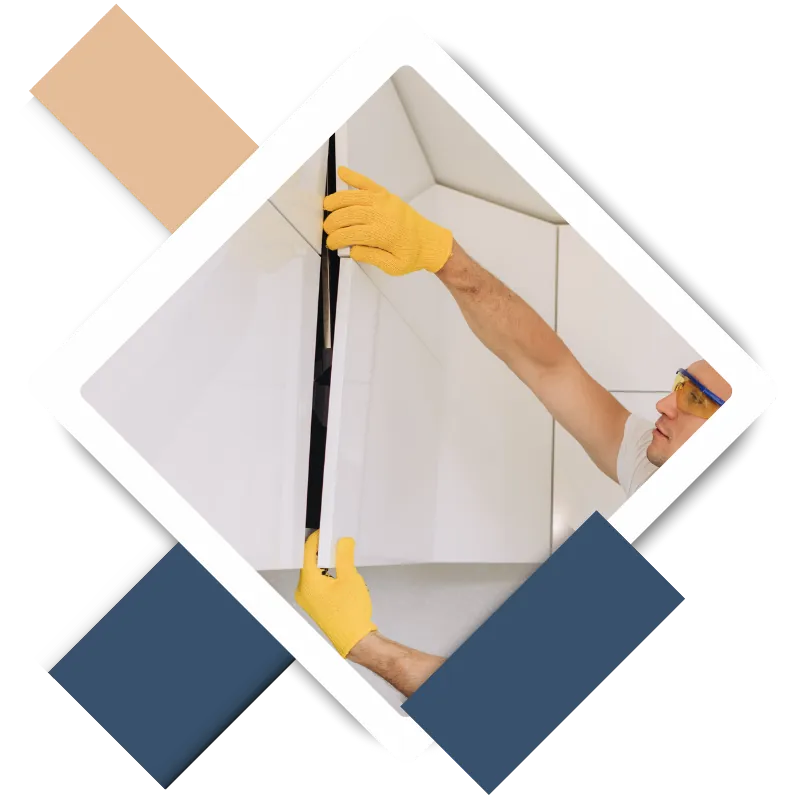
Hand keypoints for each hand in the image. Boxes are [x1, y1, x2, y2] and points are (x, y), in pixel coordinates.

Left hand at [294, 530, 377, 657]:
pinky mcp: (314, 604)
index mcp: (308, 583)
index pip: (307, 552)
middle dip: (323, 551)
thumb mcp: (350, 578)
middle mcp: (303, 591)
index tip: (326, 531)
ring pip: (313, 572)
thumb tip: (343, 542)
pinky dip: (326, 574)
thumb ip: (344, 556)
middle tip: (336, 542)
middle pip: (309, 562)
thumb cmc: (351, 615)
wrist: (355, 639)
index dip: (317, 538)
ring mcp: (308, 599)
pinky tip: (338, 574)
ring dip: (326, 563)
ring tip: (340, 558)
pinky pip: (316, 583)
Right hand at [323, 166, 453, 276]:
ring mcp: (384, 202)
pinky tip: (342, 172)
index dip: (337, 239)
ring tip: (327, 207)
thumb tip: (352, 249)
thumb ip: (371, 257)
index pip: (351, 234)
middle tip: (328, 229)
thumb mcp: (393, 266)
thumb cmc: (412, 254)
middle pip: (349, 214)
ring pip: (353, 197)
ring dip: (337, 201)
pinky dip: (354, 177)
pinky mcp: (386, 195)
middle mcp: (382, 214)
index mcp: (383, 234)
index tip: (332, 243)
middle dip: (333, 222)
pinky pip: (367, 183)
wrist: (430, 242)